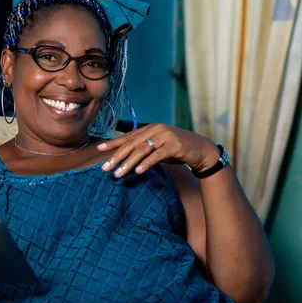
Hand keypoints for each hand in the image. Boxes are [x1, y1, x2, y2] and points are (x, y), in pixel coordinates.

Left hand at [97, 123, 220, 177]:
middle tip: (104, 168)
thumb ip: (144, 147)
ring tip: (117, 174)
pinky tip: (137, 172)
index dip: (113, 143)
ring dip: (128, 163)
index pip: (128, 136)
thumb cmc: (177, 149)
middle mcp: (156, 130)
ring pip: (142, 150)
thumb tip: (124, 154)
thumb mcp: (158, 146)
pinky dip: (146, 164)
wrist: (202, 150)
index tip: (99, 149)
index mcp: (150, 128)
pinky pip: (157, 156)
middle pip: (131, 144)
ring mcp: (165, 137)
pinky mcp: (175, 146)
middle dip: (116, 156)